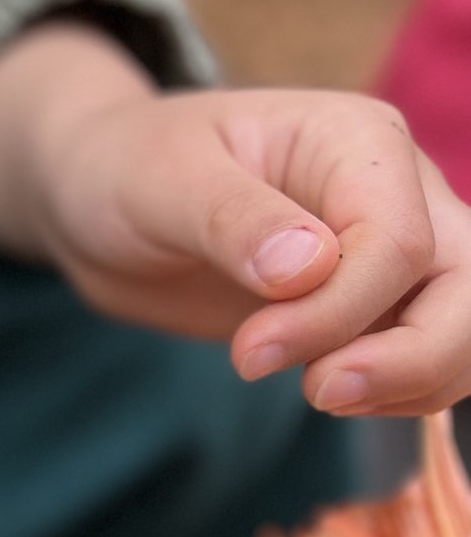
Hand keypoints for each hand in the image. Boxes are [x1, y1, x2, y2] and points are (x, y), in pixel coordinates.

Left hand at [0, 25, 470, 414]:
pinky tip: (328, 392)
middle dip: (413, 356)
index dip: (339, 310)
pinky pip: (424, 355)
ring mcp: (393, 250)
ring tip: (314, 392)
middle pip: (466, 287)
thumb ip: (234, 218)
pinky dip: (397, 390)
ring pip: (463, 327)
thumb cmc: (128, 168)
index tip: (252, 351)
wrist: (102, 195)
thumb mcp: (163, 183)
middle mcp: (398, 191)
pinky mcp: (370, 303)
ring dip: (411, 380)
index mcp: (357, 143)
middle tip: (317, 394)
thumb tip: (310, 266)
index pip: (399, 241)